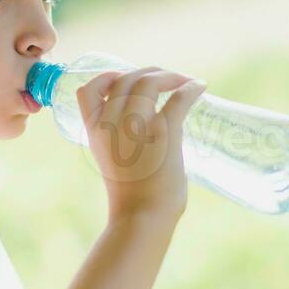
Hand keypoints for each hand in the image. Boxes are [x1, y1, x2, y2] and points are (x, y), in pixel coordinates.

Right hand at [76, 66, 206, 220]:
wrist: (142, 216)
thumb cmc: (131, 197)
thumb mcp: (112, 161)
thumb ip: (121, 139)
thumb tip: (149, 123)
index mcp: (94, 131)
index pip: (89, 89)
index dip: (107, 77)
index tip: (123, 78)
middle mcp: (111, 122)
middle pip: (126, 79)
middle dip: (147, 72)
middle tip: (166, 79)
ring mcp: (137, 124)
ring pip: (150, 81)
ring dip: (170, 76)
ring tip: (184, 81)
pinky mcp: (165, 130)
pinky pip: (179, 97)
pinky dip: (191, 88)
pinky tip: (200, 87)